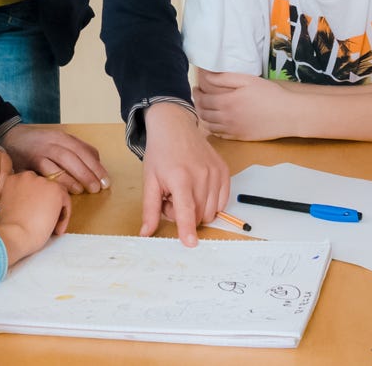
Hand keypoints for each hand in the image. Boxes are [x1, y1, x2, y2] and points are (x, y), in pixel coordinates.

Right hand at [0, 171, 71, 264]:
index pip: (31, 186)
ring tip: (52, 228)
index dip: (36, 202)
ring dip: (57, 210)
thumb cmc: (10, 228)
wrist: (15, 235)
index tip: (34, 217)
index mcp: (13, 179)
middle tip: (45, 222)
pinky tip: (56, 230)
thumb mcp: (9, 206)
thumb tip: (34, 204)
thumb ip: (20, 199)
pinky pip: (66, 201)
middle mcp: (27, 176)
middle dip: (47, 204)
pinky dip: (64, 217)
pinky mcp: (55, 190)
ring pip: (57, 194)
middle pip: (44, 188)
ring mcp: (42, 181)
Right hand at [1, 124, 109, 193]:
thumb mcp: (59, 142)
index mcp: (62, 137)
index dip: (96, 166)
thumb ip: (77, 150)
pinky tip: (64, 190)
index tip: (106, 181)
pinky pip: (44, 171)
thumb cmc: (39, 145)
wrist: (10, 139)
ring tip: (84, 190)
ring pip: (61, 162)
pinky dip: (56, 180)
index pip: (83, 150)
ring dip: (74, 177)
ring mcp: (39, 151)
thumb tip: (98, 163)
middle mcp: (51, 142)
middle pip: (74, 155)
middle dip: (88, 172)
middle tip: (97, 188)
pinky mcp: (28, 162)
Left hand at [138, 102, 229, 246]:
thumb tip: (146, 233)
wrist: (175, 127)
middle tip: (172, 198)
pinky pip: (222, 201)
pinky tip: (198, 190)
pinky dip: (210, 203)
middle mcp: (201, 175)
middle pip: (198, 215)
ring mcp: (215, 173)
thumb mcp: (150, 181)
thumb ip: (150, 209)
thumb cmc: (161, 153)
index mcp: (180, 178)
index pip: (185, 210)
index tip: (190, 243)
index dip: (187, 229)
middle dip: (185, 216)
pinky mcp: (224, 171)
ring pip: (211, 211)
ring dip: (198, 210)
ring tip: (185, 192)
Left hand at [193, 71, 296, 140]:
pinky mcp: (240, 137)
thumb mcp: (247, 80)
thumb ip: (225, 78)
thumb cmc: (270, 94)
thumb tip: (206, 76)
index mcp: (226, 103)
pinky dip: (214, 128)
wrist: (288, 114)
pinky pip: (220, 135)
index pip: (202, 100)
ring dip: (204, 117)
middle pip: (203, 114)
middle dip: (198, 105)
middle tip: (199, 98)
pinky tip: (217, 122)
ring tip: (206, 109)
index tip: (196, 88)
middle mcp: (226, 119)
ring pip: (209, 126)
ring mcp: (232, 130)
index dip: (196, 93)